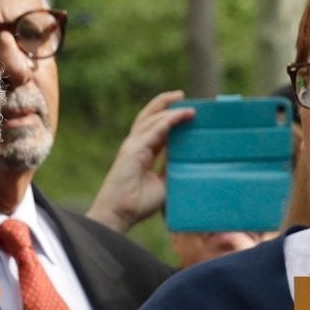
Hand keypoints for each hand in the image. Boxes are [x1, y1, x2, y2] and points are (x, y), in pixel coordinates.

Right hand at [86, 90, 195, 232]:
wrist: (121, 213)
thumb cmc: (139, 203)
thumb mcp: (163, 184)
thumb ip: (171, 170)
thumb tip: (188, 162)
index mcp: (142, 152)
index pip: (156, 129)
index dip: (169, 118)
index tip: (186, 112)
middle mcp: (136, 145)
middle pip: (149, 117)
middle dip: (164, 104)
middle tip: (182, 96)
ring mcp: (133, 145)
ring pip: (151, 118)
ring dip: (168, 107)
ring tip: (184, 100)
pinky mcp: (134, 148)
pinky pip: (155, 129)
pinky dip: (169, 120)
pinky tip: (182, 115)